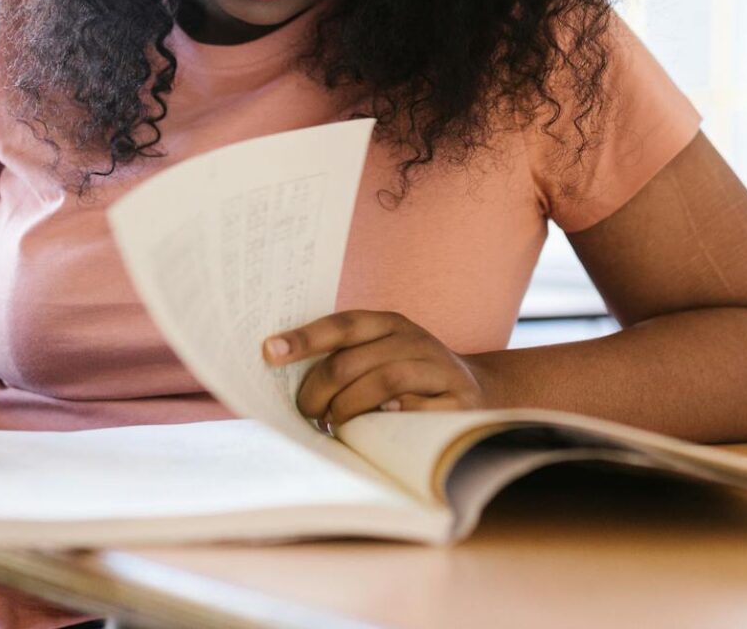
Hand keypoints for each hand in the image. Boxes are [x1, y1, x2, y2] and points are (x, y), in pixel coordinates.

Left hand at [262, 310, 487, 430]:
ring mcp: (438, 369)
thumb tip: (287, 371)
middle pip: (353, 360)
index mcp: (390, 323)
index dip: (304, 338)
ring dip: (349, 408)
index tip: (269, 350)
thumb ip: (344, 359)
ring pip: (383, 382)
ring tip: (333, 423)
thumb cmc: (410, 376)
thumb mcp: (381, 355)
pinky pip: (417, 410)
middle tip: (306, 412)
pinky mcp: (458, 401)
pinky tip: (380, 423)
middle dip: (319, 390)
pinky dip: (393, 418)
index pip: (341, 325)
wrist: (477, 391)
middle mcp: (414, 339)